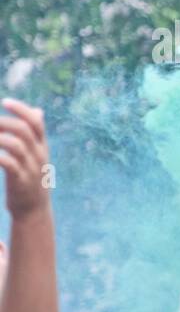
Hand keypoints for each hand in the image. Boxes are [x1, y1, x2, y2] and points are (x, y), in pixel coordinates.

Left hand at [0, 98, 50, 219]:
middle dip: (3, 122)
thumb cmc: (31, 177)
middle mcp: (38, 155)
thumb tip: (37, 110)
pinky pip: (8, 163)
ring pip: (14, 145)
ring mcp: (30, 168)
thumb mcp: (37, 155)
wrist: (33, 209)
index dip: (21, 110)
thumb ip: (36, 133)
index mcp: (42, 147)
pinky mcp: (20, 181)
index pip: (36, 122)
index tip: (5, 102)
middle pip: (23, 130)